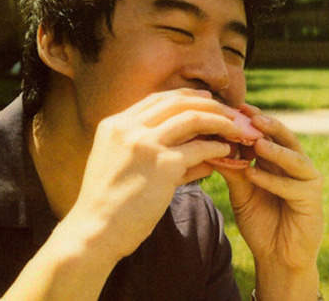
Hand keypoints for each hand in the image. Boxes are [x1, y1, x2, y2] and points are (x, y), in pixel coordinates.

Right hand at [65, 89, 246, 259]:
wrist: (93, 231)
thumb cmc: (108, 205)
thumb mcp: (121, 166)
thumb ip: (152, 152)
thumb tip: (196, 153)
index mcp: (114, 124)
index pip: (156, 99)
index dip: (185, 96)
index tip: (205, 100)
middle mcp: (128, 128)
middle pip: (176, 102)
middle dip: (207, 103)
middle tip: (228, 111)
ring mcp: (145, 144)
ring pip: (192, 118)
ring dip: (219, 121)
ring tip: (235, 128)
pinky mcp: (162, 165)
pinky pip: (199, 149)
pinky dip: (216, 147)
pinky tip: (226, 151)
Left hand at [216, 104, 322, 297]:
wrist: (277, 257)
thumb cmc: (261, 222)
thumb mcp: (241, 192)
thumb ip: (232, 170)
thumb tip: (211, 145)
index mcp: (278, 159)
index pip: (266, 132)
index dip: (251, 119)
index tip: (232, 107)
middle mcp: (295, 164)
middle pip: (284, 137)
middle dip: (266, 124)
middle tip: (248, 114)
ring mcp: (307, 179)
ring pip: (293, 157)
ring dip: (273, 149)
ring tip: (254, 141)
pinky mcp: (312, 198)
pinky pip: (292, 185)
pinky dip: (271, 179)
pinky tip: (253, 174)